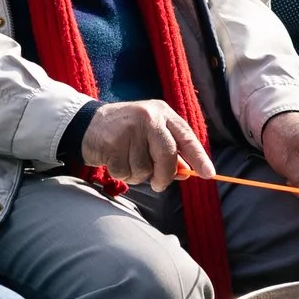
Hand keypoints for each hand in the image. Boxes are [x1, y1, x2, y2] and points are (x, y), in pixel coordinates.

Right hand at [80, 98, 211, 192]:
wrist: (88, 123)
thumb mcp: (151, 134)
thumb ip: (169, 152)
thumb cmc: (127, 132)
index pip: (186, 137)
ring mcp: (129, 129)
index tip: (210, 175)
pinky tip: (114, 160)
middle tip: (159, 185)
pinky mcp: (112, 142)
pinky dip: (121, 174)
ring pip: (144, 168)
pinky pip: (125, 172)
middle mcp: (148, 117)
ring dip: (137, 175)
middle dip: (164, 175)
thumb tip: (187, 173)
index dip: (199, 157)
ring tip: (127, 161)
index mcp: (162, 113)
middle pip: (167, 155)